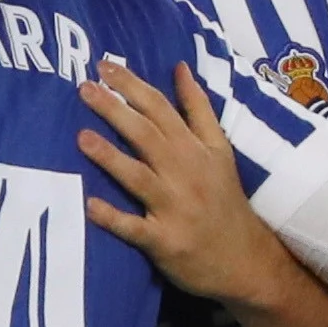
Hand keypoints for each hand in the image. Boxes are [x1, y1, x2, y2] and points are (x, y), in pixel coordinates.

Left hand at [78, 62, 303, 308]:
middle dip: (116, 109)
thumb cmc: (224, 201)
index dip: (134, 86)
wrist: (247, 261)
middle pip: (149, 135)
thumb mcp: (220, 151)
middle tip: (84, 87)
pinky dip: (114, 217)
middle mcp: (187, 173)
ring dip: (111, 157)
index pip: (163, 109)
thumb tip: (180, 68)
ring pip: (140, 177)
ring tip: (81, 137)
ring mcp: (176, 208)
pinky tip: (90, 206)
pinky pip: (136, 228)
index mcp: (198, 149)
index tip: (105, 65)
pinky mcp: (165, 241)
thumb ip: (199, 110)